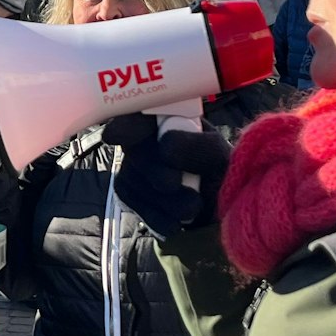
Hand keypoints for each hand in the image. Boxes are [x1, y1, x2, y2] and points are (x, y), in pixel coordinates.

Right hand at [104, 113, 234, 237]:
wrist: (219, 210)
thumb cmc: (221, 173)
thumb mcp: (219, 157)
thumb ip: (199, 147)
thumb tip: (166, 145)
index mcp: (167, 119)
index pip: (138, 115)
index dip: (125, 123)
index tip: (115, 135)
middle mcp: (145, 140)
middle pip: (136, 153)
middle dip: (157, 173)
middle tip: (177, 184)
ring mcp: (133, 167)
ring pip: (135, 182)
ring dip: (166, 201)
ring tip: (193, 206)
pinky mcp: (129, 193)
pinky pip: (135, 205)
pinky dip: (158, 217)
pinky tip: (176, 221)